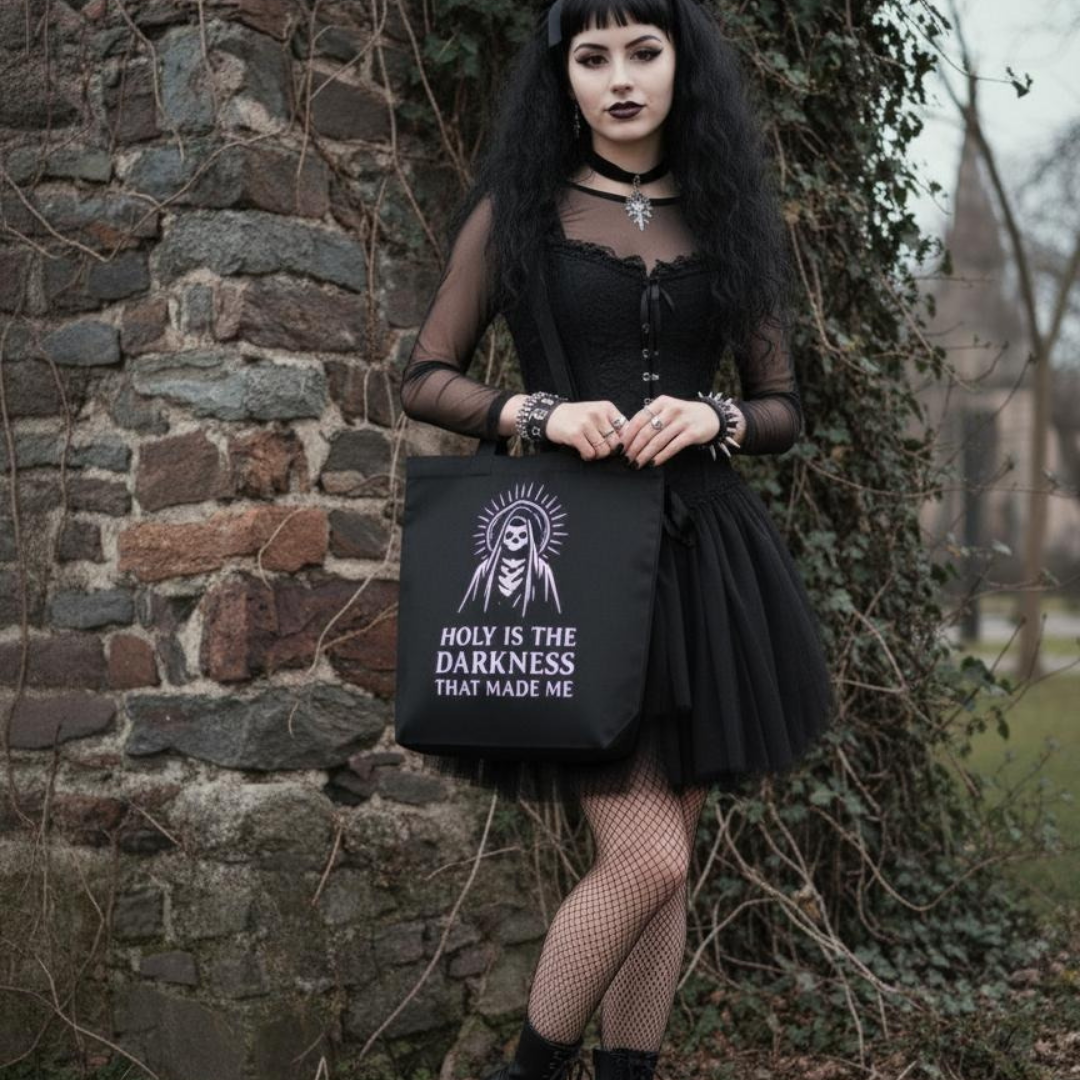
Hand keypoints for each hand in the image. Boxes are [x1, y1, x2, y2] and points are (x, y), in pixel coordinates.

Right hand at [544, 399, 626, 460]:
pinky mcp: (575, 434)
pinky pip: (590, 453)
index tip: (618, 448)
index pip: (626, 430)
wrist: (552, 415)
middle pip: (616, 443)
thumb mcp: (598, 414)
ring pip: (604, 450)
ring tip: (591, 449)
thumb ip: (613, 425)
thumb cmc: (578, 417)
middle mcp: (597, 413)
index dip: (624, 443)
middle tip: (600, 448)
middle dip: (609, 450)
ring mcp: (586, 423)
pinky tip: (583, 451)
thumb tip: (629, 443)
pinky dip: (588, 456)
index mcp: (607, 408)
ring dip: (598, 455)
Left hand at [621, 395, 745, 466]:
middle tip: (626, 459)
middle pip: (647, 431)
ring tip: (637, 464)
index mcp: (661, 402)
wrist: (711, 416)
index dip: (627, 435)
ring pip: (658, 441)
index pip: (639, 419)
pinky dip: (661, 456)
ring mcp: (682, 421)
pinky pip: (673, 447)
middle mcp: (671, 410)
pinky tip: (653, 463)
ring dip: (645, 455)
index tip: (620, 448)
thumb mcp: (666, 411)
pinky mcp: (692, 433)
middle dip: (634, 448)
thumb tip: (628, 438)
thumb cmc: (683, 416)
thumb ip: (650, 420)